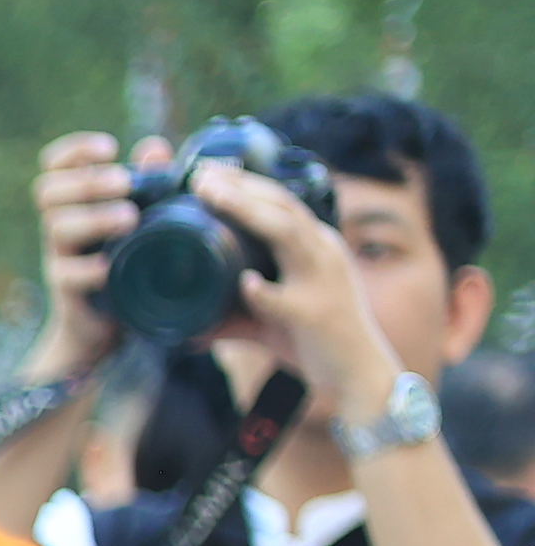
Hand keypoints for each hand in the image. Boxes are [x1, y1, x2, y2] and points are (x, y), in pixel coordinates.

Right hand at [31, 129, 166, 376]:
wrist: (111, 321)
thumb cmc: (129, 256)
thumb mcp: (144, 215)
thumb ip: (148, 181)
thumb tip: (154, 147)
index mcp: (75, 200)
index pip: (55, 164)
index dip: (74, 150)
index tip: (110, 148)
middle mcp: (59, 224)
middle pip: (48, 191)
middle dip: (87, 181)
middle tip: (124, 183)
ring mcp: (59, 256)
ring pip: (57, 228)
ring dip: (93, 218)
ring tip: (130, 219)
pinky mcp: (65, 289)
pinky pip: (66, 274)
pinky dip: (89, 267)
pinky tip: (111, 264)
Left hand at [188, 159, 401, 416]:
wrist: (359, 376)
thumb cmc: (313, 341)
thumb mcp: (268, 321)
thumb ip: (232, 317)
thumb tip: (186, 329)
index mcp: (314, 246)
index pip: (280, 201)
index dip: (245, 181)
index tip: (205, 169)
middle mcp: (322, 253)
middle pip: (282, 205)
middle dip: (240, 185)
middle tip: (198, 173)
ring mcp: (322, 281)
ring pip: (288, 236)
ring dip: (249, 213)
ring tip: (213, 197)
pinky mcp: (317, 316)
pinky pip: (288, 301)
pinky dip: (265, 292)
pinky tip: (246, 284)